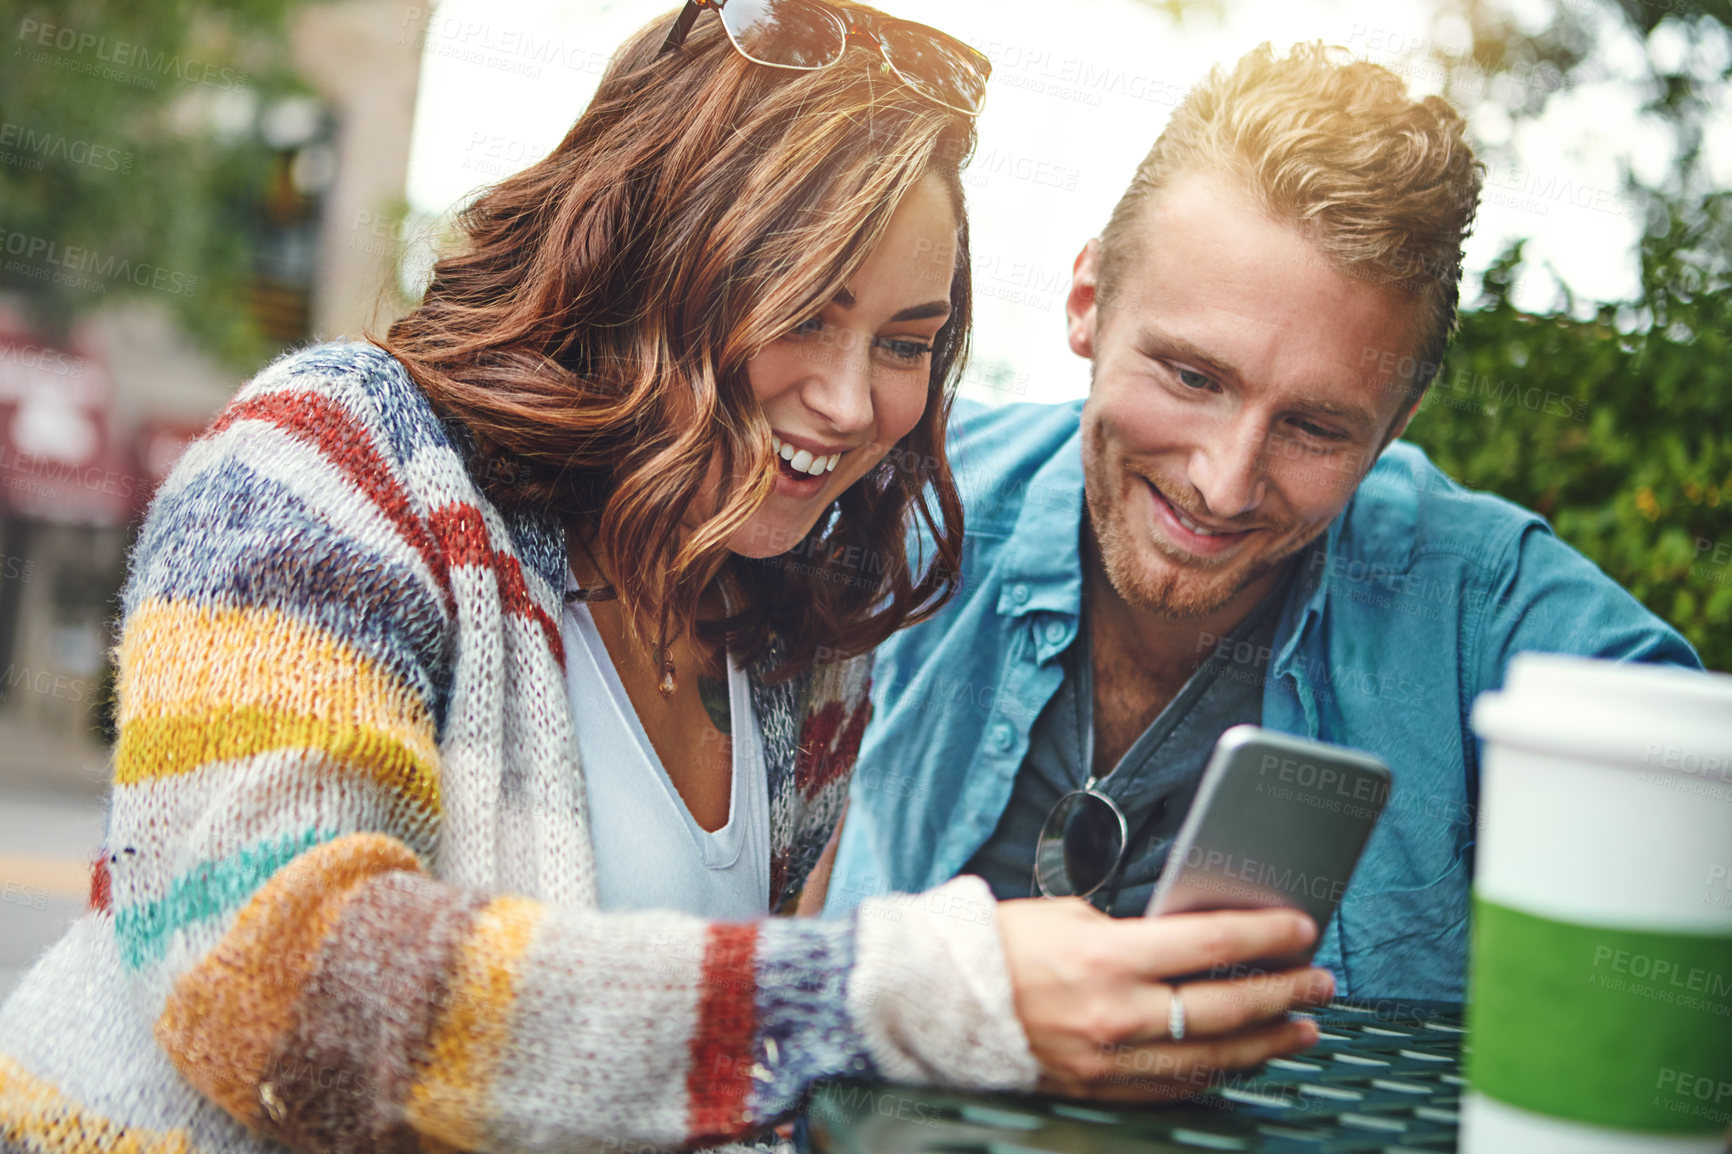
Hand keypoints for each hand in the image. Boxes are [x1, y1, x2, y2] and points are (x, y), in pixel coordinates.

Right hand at [996, 899, 1334, 1100]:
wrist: (941, 1002)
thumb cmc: (1003, 947)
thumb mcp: (1072, 915)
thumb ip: (1135, 930)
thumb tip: (1195, 939)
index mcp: (1107, 956)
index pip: (1211, 943)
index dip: (1266, 935)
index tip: (1301, 928)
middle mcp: (1115, 1013)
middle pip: (1225, 1006)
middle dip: (1284, 991)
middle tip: (1319, 980)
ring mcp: (1110, 1059)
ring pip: (1213, 1057)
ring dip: (1267, 1041)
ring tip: (1303, 1027)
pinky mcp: (1101, 1088)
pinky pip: (1178, 1086)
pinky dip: (1220, 1072)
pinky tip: (1247, 1059)